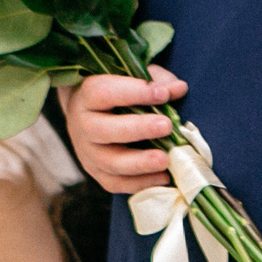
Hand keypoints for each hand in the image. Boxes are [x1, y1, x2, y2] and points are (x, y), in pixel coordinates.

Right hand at [62, 66, 189, 194]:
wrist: (87, 114)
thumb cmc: (117, 92)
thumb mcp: (132, 78)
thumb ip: (156, 81)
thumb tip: (179, 89)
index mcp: (87, 95)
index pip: (105, 93)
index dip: (134, 93)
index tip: (163, 94)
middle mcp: (82, 125)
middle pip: (104, 130)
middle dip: (138, 129)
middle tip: (166, 126)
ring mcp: (86, 152)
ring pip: (109, 162)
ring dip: (140, 163)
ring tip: (166, 160)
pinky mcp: (96, 172)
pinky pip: (115, 183)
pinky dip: (140, 183)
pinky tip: (163, 177)